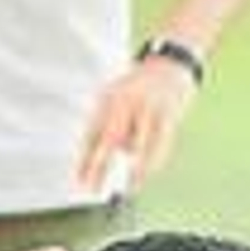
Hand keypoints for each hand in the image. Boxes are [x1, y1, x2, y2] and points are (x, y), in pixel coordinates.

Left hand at [76, 57, 197, 196]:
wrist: (171, 60)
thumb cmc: (139, 88)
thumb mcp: (115, 98)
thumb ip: (105, 125)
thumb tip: (94, 161)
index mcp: (107, 98)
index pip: (91, 134)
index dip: (83, 160)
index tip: (78, 182)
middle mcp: (125, 101)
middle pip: (109, 140)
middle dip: (99, 167)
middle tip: (92, 190)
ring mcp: (147, 106)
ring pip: (137, 145)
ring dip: (135, 169)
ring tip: (131, 186)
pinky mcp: (167, 112)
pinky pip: (160, 144)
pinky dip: (154, 161)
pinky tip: (148, 173)